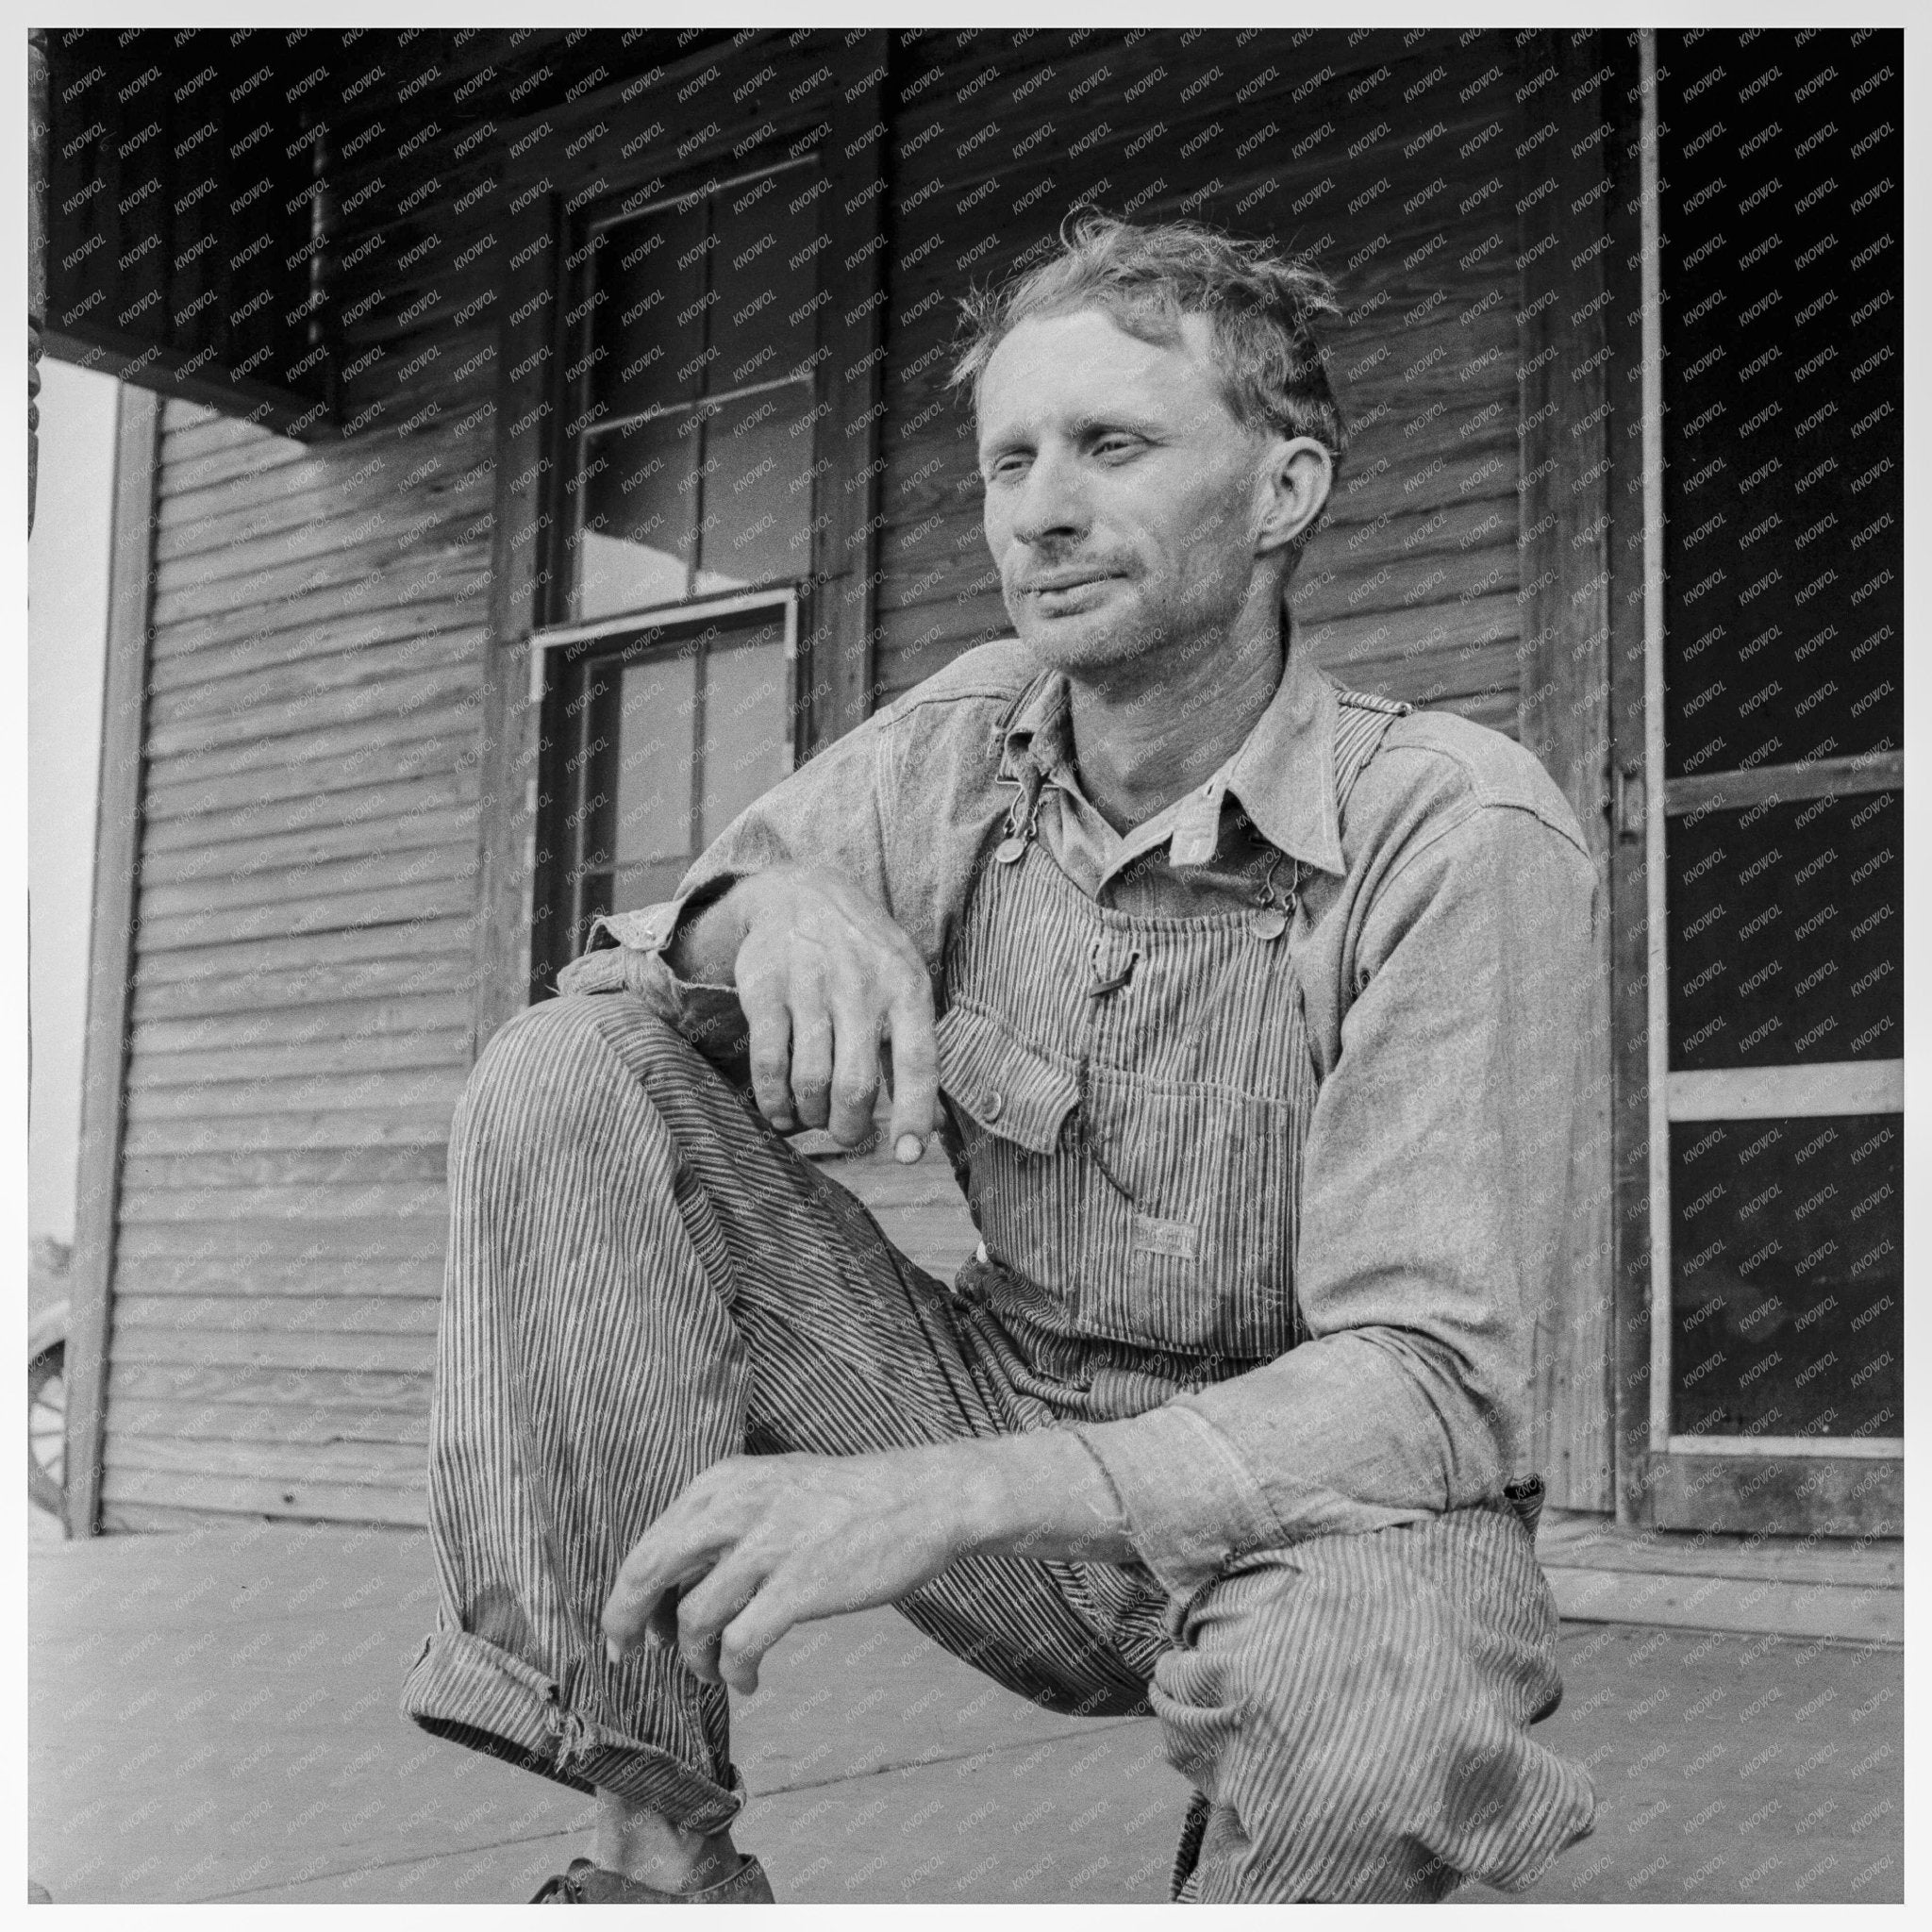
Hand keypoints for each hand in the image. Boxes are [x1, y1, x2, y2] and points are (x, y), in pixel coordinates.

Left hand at [600, 1436, 1136, 1693]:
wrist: (926, 1497)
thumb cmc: (849, 1501)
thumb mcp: (774, 1488)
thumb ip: (724, 1521)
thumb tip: (671, 1584)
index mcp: (724, 1481)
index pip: (650, 1542)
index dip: (627, 1595)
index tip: (628, 1633)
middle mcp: (737, 1506)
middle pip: (649, 1570)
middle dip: (627, 1623)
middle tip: (630, 1659)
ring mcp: (769, 1545)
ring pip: (694, 1618)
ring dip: (695, 1659)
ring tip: (714, 1674)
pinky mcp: (800, 1585)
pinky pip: (740, 1644)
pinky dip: (733, 1673)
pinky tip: (749, 1682)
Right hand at [722, 868, 938, 1156]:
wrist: (799, 892)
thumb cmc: (864, 955)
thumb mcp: (903, 985)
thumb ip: (916, 1051)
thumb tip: (934, 1126)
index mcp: (906, 987)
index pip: (918, 1062)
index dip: (916, 1114)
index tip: (909, 1155)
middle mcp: (861, 986)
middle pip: (856, 1085)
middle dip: (850, 1127)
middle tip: (847, 1134)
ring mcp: (810, 986)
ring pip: (811, 1081)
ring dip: (811, 1116)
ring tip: (813, 1118)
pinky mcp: (765, 989)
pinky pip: (769, 1063)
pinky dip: (774, 1101)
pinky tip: (781, 1111)